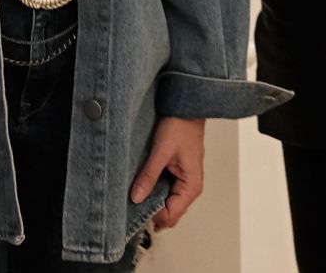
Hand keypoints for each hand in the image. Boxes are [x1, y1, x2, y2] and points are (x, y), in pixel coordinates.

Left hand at [130, 117, 205, 231]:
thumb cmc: (180, 127)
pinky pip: (168, 192)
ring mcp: (186, 182)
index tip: (136, 206)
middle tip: (134, 203)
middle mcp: (191, 188)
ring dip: (154, 203)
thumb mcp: (161, 152)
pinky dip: (156, 193)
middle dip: (153, 212)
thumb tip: (136, 197)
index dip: (153, 215)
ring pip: (169, 204)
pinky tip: (145, 186)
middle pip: (171, 214)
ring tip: (138, 194)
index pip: (171, 215)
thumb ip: (149, 176)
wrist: (186, 110)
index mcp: (191, 186)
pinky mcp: (180, 175)